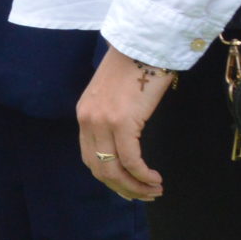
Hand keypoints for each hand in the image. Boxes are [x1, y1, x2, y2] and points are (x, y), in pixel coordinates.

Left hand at [74, 48, 176, 201]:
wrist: (143, 44)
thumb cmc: (135, 67)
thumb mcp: (113, 96)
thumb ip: (112, 118)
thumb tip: (124, 144)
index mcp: (84, 115)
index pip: (89, 157)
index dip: (109, 178)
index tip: (127, 188)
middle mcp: (87, 120)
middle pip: (99, 168)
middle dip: (123, 188)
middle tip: (144, 195)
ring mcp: (102, 121)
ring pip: (114, 169)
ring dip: (135, 186)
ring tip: (154, 190)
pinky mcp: (122, 121)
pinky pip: (131, 159)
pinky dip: (143, 174)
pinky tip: (155, 178)